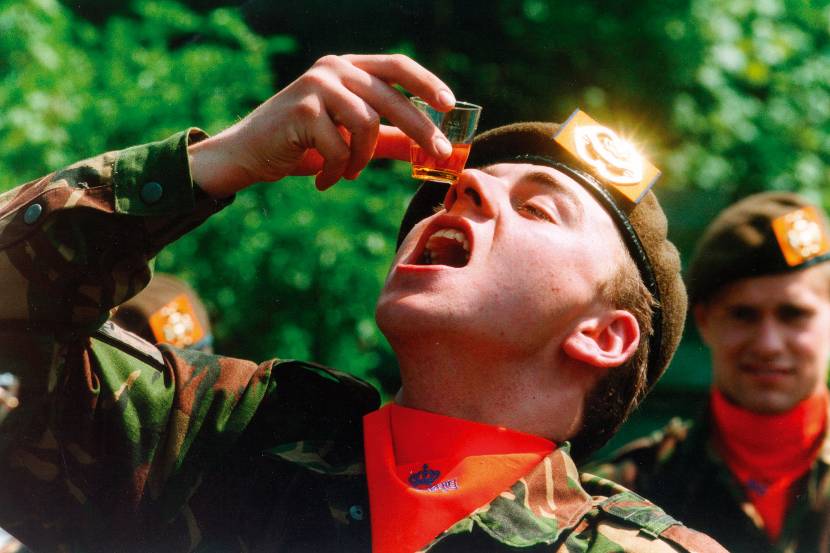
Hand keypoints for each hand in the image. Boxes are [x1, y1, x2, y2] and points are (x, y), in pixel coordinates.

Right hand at [190, 54, 455, 195]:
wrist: (250, 153)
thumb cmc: (303, 144)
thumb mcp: (350, 139)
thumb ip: (387, 139)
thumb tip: (430, 149)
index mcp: (348, 68)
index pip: (396, 66)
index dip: (426, 83)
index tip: (450, 105)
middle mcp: (334, 68)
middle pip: (390, 97)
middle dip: (419, 129)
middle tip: (438, 154)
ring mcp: (317, 86)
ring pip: (367, 124)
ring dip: (363, 159)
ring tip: (348, 172)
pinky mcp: (303, 110)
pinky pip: (341, 147)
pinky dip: (339, 171)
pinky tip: (324, 179)